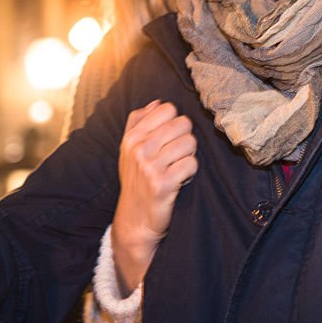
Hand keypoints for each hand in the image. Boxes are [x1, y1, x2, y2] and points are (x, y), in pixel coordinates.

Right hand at [111, 100, 197, 295]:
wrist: (135, 220)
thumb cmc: (137, 181)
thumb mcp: (129, 150)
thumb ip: (139, 122)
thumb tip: (157, 102)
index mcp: (132, 137)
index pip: (167, 108)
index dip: (175, 122)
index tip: (169, 138)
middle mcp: (139, 148)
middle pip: (183, 123)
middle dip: (185, 138)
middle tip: (176, 155)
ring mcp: (150, 166)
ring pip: (190, 143)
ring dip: (189, 156)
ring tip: (177, 167)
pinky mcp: (163, 183)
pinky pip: (192, 164)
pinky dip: (190, 172)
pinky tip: (180, 179)